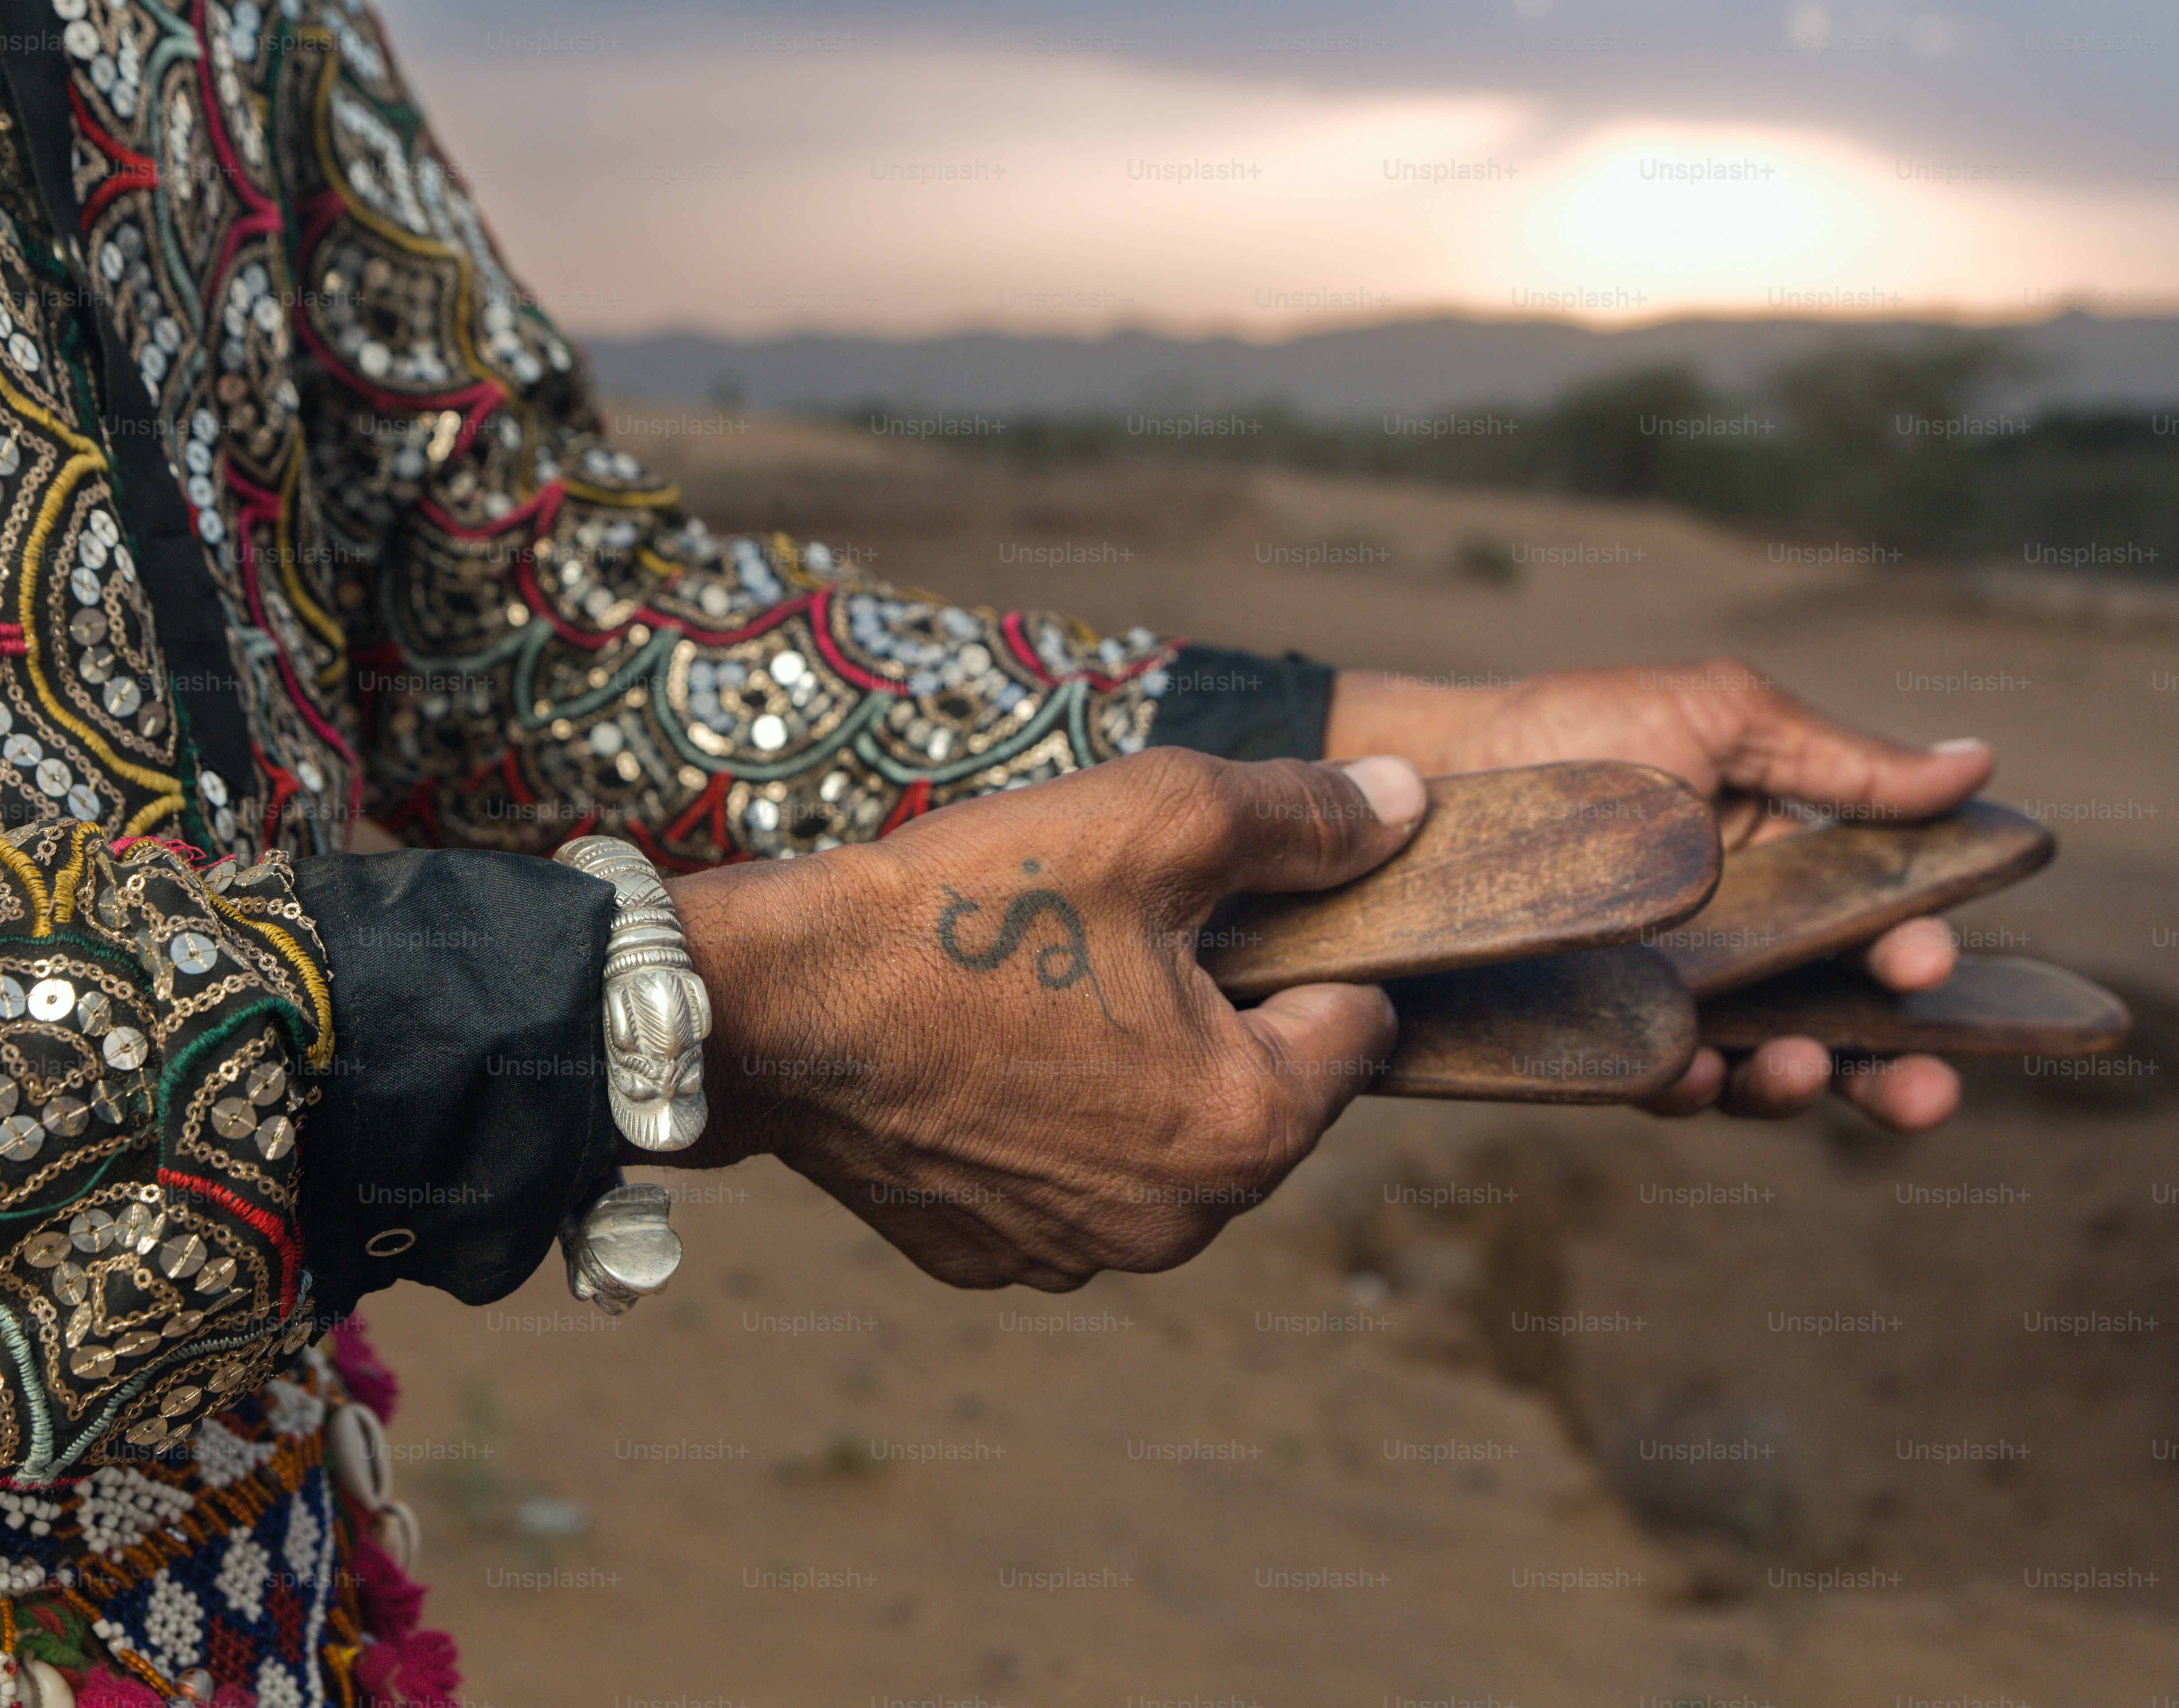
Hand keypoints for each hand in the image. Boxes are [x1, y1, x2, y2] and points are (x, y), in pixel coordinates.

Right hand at [654, 749, 1428, 1288]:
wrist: (769, 1002)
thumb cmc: (969, 908)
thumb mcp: (1158, 818)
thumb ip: (1304, 816)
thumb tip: (1409, 807)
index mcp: (1248, 1129)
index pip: (1358, 1028)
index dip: (1307, 946)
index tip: (1224, 907)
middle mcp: (1178, 1225)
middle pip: (1257, 1094)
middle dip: (1217, 1014)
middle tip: (1115, 936)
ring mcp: (1075, 1256)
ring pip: (1157, 1143)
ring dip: (1131, 1073)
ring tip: (1042, 991)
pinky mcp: (987, 1258)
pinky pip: (1061, 1185)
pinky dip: (1045, 1127)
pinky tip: (985, 1057)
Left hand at [1328, 658, 1991, 1132]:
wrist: (1437, 766)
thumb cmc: (1579, 726)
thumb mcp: (1720, 718)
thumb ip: (1840, 760)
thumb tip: (1973, 764)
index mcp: (1786, 873)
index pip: (1880, 937)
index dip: (1919, 964)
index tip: (1930, 965)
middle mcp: (1737, 948)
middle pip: (1842, 1028)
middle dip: (1895, 1068)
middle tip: (1924, 1087)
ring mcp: (1665, 997)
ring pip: (1756, 1071)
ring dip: (1794, 1086)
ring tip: (1802, 1067)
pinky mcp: (1591, 1033)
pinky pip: (1649, 1082)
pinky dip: (1681, 1085)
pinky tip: (1693, 1071)